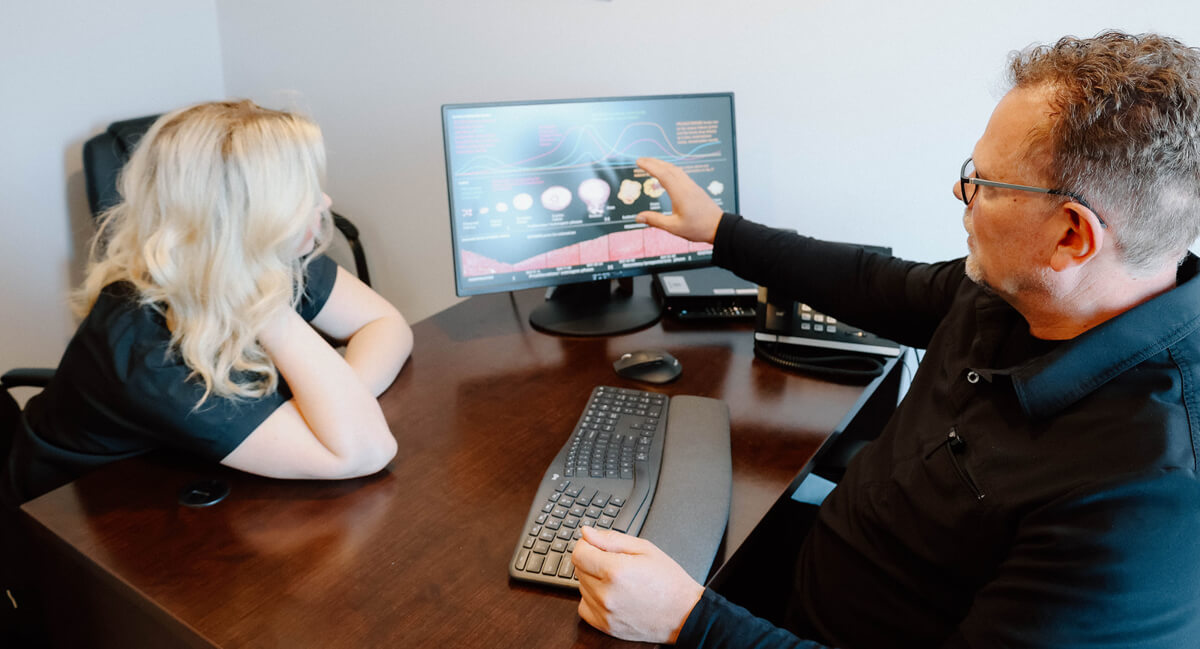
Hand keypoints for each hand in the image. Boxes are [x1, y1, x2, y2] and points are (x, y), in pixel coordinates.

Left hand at [573, 526, 704, 643]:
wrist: (684, 614)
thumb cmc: (668, 581)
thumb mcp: (645, 549)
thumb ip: (612, 539)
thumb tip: (587, 533)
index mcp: (615, 571)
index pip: (579, 552)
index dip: (587, 545)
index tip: (597, 545)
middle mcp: (606, 594)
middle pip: (579, 569)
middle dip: (593, 561)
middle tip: (615, 563)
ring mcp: (605, 613)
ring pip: (581, 587)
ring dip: (593, 580)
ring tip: (618, 580)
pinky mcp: (605, 627)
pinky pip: (584, 606)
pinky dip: (592, 599)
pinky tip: (610, 595)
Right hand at [636, 157, 724, 243]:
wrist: (719, 227)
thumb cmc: (698, 228)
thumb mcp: (674, 227)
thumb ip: (655, 221)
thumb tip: (638, 217)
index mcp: (680, 193)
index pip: (662, 174)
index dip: (649, 166)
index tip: (639, 162)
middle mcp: (686, 186)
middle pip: (669, 168)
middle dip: (654, 162)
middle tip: (641, 160)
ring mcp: (692, 186)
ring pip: (676, 170)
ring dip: (663, 164)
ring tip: (652, 164)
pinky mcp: (695, 189)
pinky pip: (681, 174)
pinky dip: (671, 170)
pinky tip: (668, 174)